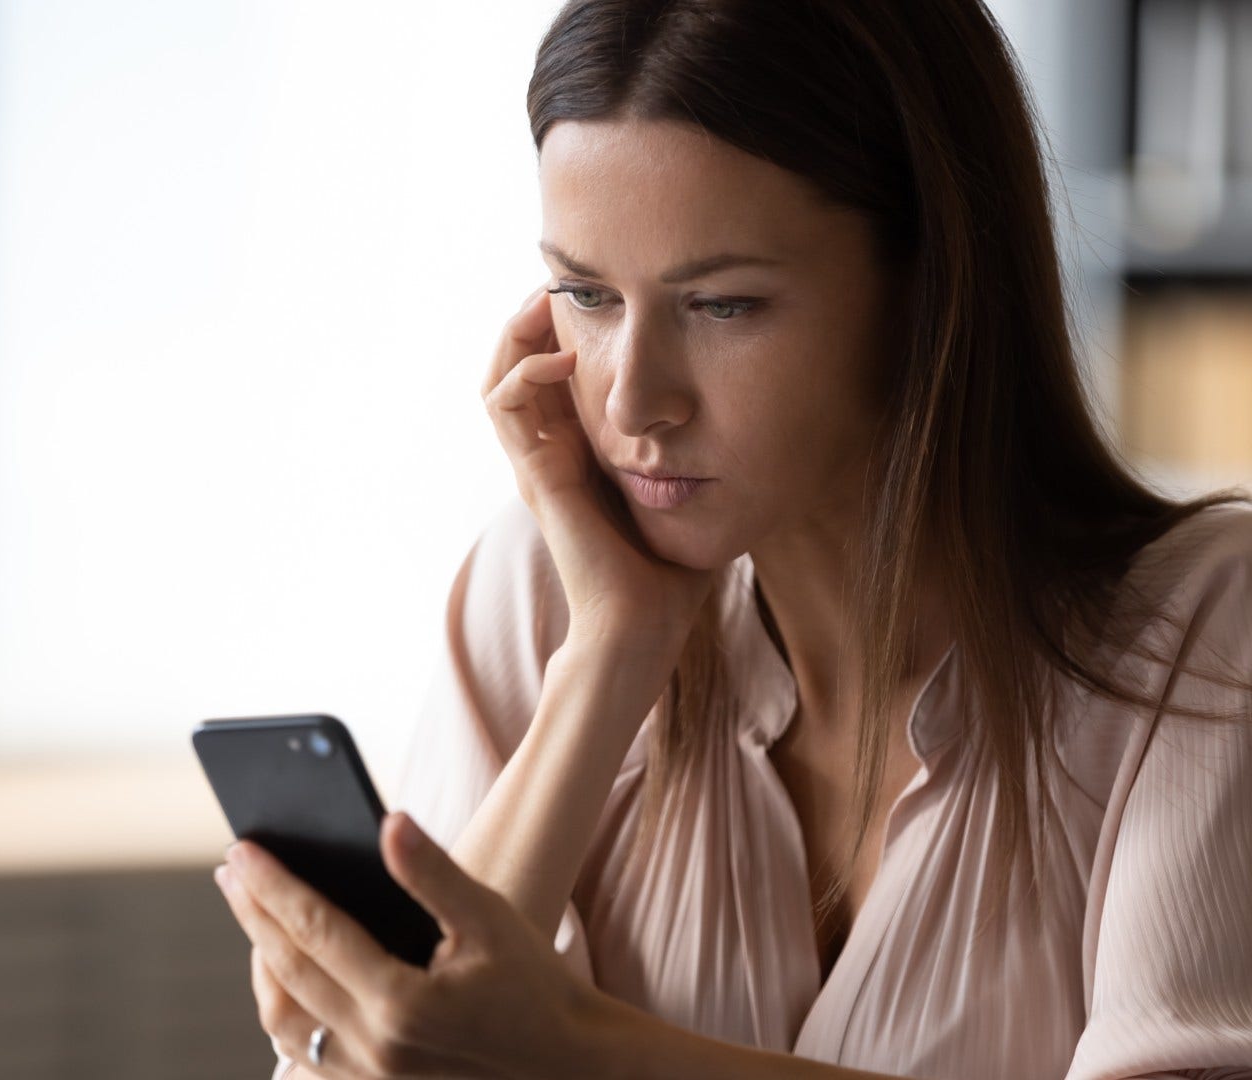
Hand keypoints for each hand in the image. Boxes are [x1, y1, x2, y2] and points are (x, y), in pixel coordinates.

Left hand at [215, 811, 602, 1078]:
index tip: (242, 848)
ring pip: (283, 1022)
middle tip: (231, 869)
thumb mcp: (490, 920)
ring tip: (255, 918)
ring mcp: (368, 1078)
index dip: (273, 886)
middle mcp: (373, 1049)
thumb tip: (387, 822)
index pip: (314, 932)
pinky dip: (283, 1012)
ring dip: (260, 966)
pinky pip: (303, 1055)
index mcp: (400, 1003)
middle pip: (286, 974)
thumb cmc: (533, 985)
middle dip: (252, 915)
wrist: (566, 1064)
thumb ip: (433, 872)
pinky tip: (284, 978)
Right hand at [483, 284, 717, 655]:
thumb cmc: (671, 576)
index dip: (566, 329)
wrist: (643, 630)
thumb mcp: (692, 494)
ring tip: (550, 301)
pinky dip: (526, 370)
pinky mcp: (536, 476)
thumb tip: (754, 423)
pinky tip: (566, 357)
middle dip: (536, 317)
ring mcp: (536, 465)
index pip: (554, 375)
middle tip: (565, 281)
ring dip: (519, 332)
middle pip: (516, 364)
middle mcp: (549, 455)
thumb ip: (703, 457)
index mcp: (579, 455)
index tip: (601, 293)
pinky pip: (505, 406)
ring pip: (497, 376)